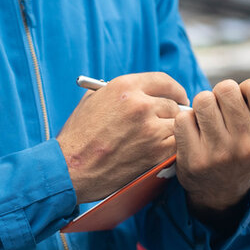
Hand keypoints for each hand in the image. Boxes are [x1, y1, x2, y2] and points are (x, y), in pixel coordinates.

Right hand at [58, 72, 187, 202]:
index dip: (174, 90)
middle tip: (168, 123)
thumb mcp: (93, 101)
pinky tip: (160, 151)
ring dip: (172, 133)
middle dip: (171, 114)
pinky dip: (172, 149)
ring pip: (177, 126)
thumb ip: (120, 93)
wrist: (71, 168)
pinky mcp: (156, 152)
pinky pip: (177, 145)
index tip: (178, 97)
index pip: (164, 81)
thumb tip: (143, 93)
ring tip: (159, 140)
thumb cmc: (78, 137)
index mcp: (124, 87)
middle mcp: (140, 104)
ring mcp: (150, 129)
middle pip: (173, 104)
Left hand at [174, 78, 249, 211]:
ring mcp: (220, 154)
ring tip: (209, 120)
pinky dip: (187, 122)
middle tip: (223, 110)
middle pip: (226, 89)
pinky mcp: (194, 160)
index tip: (244, 101)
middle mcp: (247, 146)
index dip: (247, 88)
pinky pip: (184, 119)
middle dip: (222, 95)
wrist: (222, 190)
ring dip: (204, 106)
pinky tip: (196, 133)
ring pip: (203, 100)